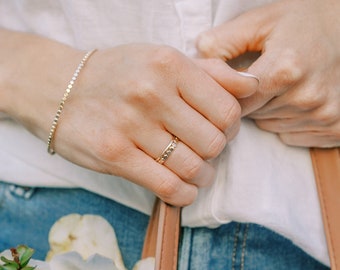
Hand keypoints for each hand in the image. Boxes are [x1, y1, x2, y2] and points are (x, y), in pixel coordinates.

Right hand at [1, 30, 256, 204]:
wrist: (60, 89)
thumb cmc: (118, 75)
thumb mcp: (162, 60)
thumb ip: (211, 72)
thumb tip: (252, 85)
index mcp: (169, 64)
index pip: (227, 108)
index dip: (231, 125)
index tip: (220, 128)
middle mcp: (150, 92)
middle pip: (214, 141)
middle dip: (216, 151)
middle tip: (204, 148)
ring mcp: (130, 125)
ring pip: (194, 167)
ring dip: (202, 175)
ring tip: (195, 169)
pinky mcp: (114, 155)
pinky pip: (168, 187)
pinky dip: (184, 194)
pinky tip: (183, 187)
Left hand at [196, 0, 339, 146]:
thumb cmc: (302, 22)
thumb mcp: (261, 21)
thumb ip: (224, 40)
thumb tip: (197, 58)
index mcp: (286, 69)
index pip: (236, 104)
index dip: (229, 96)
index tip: (230, 87)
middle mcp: (307, 97)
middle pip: (253, 116)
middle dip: (251, 101)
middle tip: (264, 77)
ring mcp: (324, 115)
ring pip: (271, 126)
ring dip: (269, 111)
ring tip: (284, 86)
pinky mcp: (336, 128)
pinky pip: (291, 136)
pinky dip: (288, 122)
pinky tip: (297, 99)